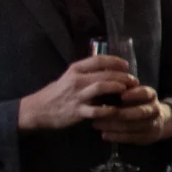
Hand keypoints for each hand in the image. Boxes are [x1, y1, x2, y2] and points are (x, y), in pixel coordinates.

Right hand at [17, 56, 138, 132]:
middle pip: (104, 73)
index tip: (126, 65)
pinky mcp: (77, 112)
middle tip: (133, 80)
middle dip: (122, 76)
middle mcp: (76, 80)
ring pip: (102, 87)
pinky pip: (97, 110)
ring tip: (127, 90)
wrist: (37, 110)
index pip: (98, 60)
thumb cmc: (56, 93)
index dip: (115, 61)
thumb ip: (86, 73)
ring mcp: (77, 96)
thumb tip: (108, 69)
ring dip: (117, 87)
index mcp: (75, 70)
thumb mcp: (68, 77)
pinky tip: (117, 111)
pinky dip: (109, 110)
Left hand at [91, 81, 171, 144]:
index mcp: (150, 95)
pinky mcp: (146, 137)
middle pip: (140, 112)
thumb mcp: (134, 92)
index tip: (122, 95)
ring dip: (114, 126)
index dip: (135, 94)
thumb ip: (121, 88)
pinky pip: (131, 138)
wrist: (158, 121)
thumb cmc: (137, 102)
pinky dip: (116, 137)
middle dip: (121, 113)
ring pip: (133, 126)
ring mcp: (151, 124)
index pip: (145, 93)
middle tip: (101, 113)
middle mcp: (153, 109)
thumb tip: (101, 82)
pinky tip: (104, 135)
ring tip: (96, 124)